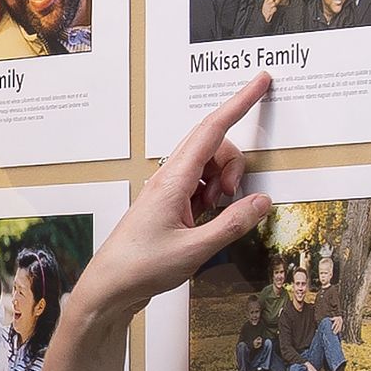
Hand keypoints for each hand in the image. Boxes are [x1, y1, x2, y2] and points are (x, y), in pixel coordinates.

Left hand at [75, 75, 274, 324]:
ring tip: (213, 213)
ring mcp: (167, 190)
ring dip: (222, 182)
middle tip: (231, 195)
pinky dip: (212, 196)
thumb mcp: (195, 250)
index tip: (260, 82)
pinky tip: (206, 218)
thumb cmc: (141, 269)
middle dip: (233, 162)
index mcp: (172, 180)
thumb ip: (232, 224)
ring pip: (208, 166)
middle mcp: (168, 178)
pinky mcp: (168, 205)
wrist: (108, 289)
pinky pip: (199, 185)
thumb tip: (262, 201)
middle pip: (213, 145)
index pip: (212, 130)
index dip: (239, 103)